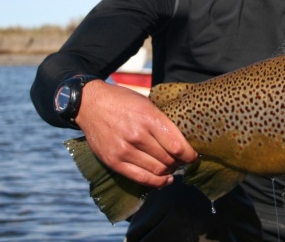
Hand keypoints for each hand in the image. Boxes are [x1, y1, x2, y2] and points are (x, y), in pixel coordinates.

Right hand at [75, 80, 197, 187]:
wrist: (90, 104)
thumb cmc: (123, 101)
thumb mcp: (147, 103)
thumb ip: (163, 121)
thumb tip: (183, 140)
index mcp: (149, 117)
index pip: (177, 146)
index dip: (189, 155)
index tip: (194, 156)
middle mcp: (137, 135)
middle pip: (168, 160)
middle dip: (179, 163)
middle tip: (182, 161)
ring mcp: (124, 150)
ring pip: (157, 170)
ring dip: (169, 172)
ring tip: (172, 168)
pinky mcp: (113, 161)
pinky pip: (140, 178)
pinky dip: (156, 182)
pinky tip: (164, 180)